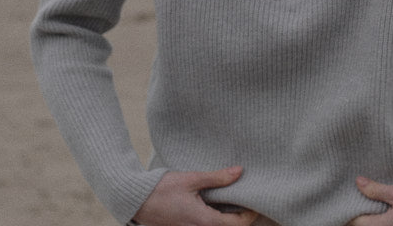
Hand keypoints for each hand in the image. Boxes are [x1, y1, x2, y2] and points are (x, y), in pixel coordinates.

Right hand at [131, 167, 257, 225]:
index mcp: (203, 221)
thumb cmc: (161, 189)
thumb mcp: (192, 180)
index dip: (250, 215)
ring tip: (236, 200)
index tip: (256, 203)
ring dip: (228, 218)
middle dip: (241, 218)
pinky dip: (216, 218)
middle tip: (249, 201)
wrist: (136, 200)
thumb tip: (240, 172)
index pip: (236, 224)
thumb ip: (217, 178)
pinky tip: (218, 204)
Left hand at [347, 176, 392, 225]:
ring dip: (368, 213)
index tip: (348, 196)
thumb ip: (376, 190)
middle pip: (361, 225)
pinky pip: (380, 223)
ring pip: (371, 224)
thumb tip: (358, 182)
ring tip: (366, 198)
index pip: (354, 222)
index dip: (349, 209)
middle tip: (356, 195)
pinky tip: (378, 204)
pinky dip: (376, 216)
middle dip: (357, 211)